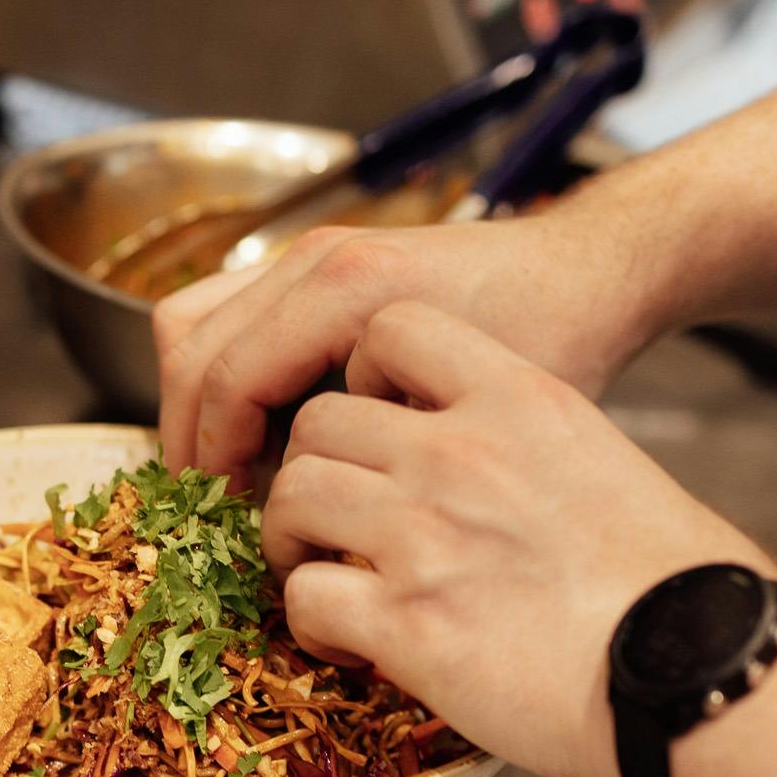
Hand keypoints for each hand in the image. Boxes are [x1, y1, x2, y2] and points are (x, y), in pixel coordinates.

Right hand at [155, 214, 662, 488]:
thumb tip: (305, 515)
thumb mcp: (477, 414)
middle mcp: (316, 259)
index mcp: (347, 288)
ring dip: (199, 400)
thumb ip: (391, 456)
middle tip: (213, 506)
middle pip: (186, 343)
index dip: (210, 458)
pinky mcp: (315, 268)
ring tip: (231, 473)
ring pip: (192, 324)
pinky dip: (225, 376)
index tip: (224, 521)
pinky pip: (229, 318)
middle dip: (188, 430)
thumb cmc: (552, 342)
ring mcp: (310, 256)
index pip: (224, 377)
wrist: (589, 274)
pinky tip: (267, 437)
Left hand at [264, 302, 775, 776]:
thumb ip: (538, 457)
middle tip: (331, 522)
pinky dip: (310, 624)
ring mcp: (426, 534)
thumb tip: (505, 487)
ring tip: (325, 579)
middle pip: (319, 421)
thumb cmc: (687, 590)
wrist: (707, 671)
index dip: (360, 378)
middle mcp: (462, 453)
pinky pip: (304, 597)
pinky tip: (351, 645)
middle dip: (311, 470)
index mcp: (523, 401)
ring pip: (292, 496)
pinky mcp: (407, 622)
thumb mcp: (614, 472)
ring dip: (292, 542)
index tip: (375, 429)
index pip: (392, 330)